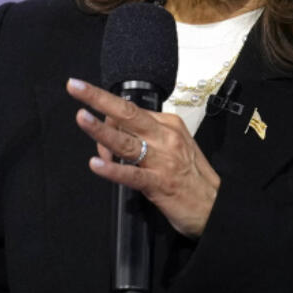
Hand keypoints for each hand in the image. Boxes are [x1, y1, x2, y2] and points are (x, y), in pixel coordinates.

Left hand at [67, 78, 218, 237]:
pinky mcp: (160, 184)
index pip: (130, 111)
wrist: (218, 206)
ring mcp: (163, 160)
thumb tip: (114, 133)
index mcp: (169, 125)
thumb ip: (146, 137)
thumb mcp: (174, 146)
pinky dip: (113, 170)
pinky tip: (97, 165)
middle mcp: (165, 138)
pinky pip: (132, 175)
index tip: (87, 112)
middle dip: (98, 98)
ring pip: (126, 141)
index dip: (105, 116)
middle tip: (75, 87)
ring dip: (101, 130)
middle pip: (127, 113)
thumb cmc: (193, 178)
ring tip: (81, 118)